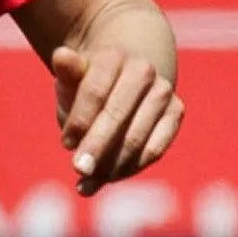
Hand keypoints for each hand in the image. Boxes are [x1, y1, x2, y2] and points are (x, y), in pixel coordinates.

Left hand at [50, 38, 183, 193]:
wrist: (125, 77)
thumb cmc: (89, 84)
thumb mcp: (72, 78)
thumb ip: (67, 73)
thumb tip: (61, 56)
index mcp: (113, 56)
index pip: (95, 91)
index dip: (80, 121)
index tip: (66, 143)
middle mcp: (143, 71)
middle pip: (117, 115)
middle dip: (96, 145)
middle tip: (78, 168)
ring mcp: (163, 92)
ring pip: (137, 137)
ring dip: (110, 163)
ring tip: (87, 180)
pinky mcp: (176, 113)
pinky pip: (155, 148)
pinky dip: (131, 168)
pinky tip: (107, 179)